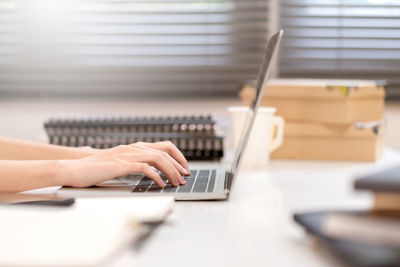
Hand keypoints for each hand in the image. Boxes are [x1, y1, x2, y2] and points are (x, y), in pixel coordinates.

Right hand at [59, 141, 189, 187]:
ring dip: (171, 171)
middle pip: (165, 151)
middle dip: (179, 164)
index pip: (164, 146)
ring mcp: (127, 155)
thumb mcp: (119, 163)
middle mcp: (133, 148)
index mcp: (134, 147)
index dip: (178, 156)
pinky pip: (145, 168)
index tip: (184, 168)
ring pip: (158, 158)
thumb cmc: (95, 168)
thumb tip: (150, 171)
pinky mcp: (121, 165)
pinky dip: (156, 176)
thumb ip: (134, 163)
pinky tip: (160, 185)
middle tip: (185, 177)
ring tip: (176, 182)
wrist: (74, 168)